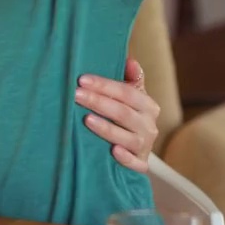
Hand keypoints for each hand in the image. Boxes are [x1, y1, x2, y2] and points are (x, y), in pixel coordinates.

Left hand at [75, 58, 159, 172]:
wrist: (138, 149)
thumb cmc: (128, 116)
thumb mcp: (133, 96)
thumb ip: (131, 78)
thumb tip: (129, 60)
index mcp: (148, 106)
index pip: (127, 92)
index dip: (104, 85)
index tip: (82, 79)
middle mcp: (149, 126)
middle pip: (123, 113)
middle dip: (98, 102)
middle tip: (76, 95)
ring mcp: (145, 146)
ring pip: (127, 137)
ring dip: (107, 129)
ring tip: (86, 119)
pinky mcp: (140, 164)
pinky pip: (135, 163)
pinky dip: (125, 158)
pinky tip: (112, 151)